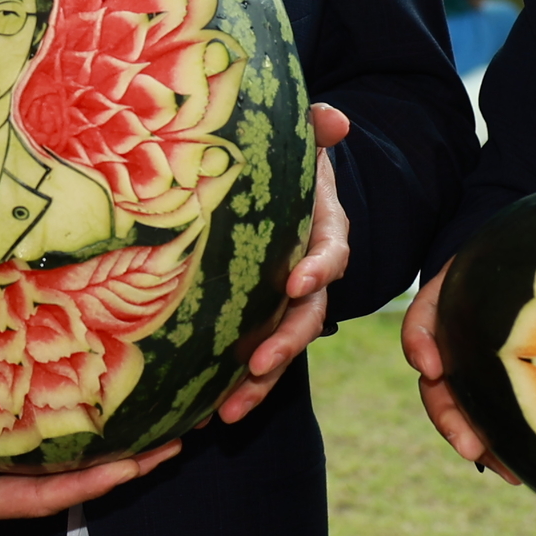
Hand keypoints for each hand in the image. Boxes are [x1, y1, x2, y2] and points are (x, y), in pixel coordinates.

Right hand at [0, 372, 175, 526]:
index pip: (37, 499)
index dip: (87, 485)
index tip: (133, 464)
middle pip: (61, 483)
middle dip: (119, 464)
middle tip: (176, 435)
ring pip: (57, 460)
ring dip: (107, 442)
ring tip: (162, 416)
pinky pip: (39, 435)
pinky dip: (75, 418)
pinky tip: (103, 392)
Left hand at [208, 106, 353, 424]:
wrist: (275, 192)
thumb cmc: (285, 167)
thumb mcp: (299, 145)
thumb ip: (315, 130)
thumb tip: (335, 118)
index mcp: (324, 236)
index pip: (331, 255)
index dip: (318, 269)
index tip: (298, 281)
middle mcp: (310, 278)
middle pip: (307, 318)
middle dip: (283, 344)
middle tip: (256, 364)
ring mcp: (285, 307)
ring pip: (279, 351)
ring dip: (257, 384)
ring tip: (225, 414)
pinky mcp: (258, 325)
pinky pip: (251, 361)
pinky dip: (231, 389)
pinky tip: (200, 417)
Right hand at [397, 162, 535, 481]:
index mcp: (463, 283)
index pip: (429, 310)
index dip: (420, 339)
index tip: (431, 365)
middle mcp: (464, 324)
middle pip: (437, 373)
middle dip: (448, 412)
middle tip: (471, 445)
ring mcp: (481, 355)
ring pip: (461, 401)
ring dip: (473, 437)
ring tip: (501, 468)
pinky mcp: (505, 378)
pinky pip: (493, 413)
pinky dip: (503, 442)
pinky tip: (525, 470)